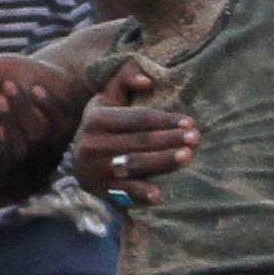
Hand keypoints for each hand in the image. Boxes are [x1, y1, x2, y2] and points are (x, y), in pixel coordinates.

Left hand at [0, 62, 81, 204]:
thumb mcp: (20, 143)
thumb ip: (30, 120)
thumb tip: (37, 77)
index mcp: (49, 157)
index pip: (61, 131)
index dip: (52, 109)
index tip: (36, 86)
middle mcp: (40, 171)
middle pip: (41, 137)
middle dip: (25, 108)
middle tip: (8, 84)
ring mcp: (19, 184)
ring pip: (23, 151)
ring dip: (11, 122)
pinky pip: (2, 169)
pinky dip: (0, 148)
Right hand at [71, 61, 197, 208]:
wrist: (77, 161)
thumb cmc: (102, 125)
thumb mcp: (106, 99)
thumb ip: (124, 80)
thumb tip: (146, 81)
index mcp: (97, 119)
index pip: (138, 118)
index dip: (165, 119)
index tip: (190, 121)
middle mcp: (93, 144)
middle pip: (140, 140)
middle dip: (170, 139)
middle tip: (196, 138)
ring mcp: (96, 169)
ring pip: (135, 164)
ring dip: (163, 161)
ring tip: (187, 156)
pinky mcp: (100, 190)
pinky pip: (123, 192)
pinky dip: (140, 193)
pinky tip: (159, 195)